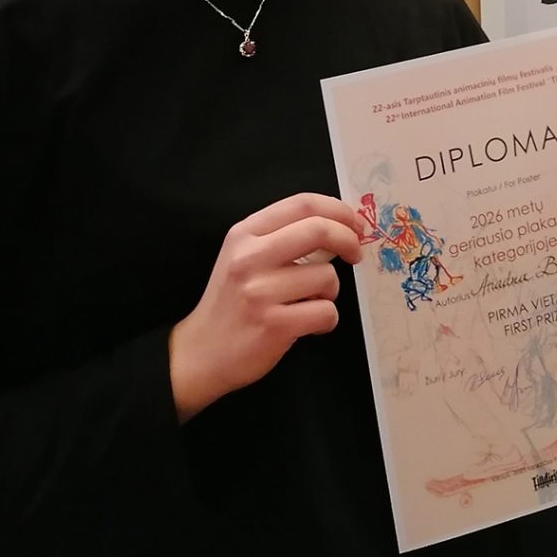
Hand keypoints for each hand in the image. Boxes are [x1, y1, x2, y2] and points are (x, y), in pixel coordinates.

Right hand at [169, 193, 364, 421]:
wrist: (201, 352)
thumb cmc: (232, 301)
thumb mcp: (244, 256)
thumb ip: (282, 237)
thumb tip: (339, 226)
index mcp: (245, 233)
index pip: (301, 204)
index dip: (337, 210)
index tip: (354, 223)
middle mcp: (249, 257)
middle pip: (318, 229)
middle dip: (348, 239)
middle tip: (356, 253)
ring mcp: (260, 292)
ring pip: (327, 276)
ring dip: (331, 291)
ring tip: (311, 302)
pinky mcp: (273, 325)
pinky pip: (326, 312)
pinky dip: (327, 320)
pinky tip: (310, 324)